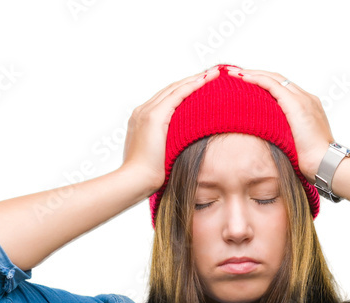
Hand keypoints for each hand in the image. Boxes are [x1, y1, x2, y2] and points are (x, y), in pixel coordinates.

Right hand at [121, 66, 220, 194]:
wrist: (135, 180)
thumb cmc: (147, 177)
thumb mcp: (159, 157)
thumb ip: (167, 148)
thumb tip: (179, 153)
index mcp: (142, 120)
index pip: (167, 100)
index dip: (184, 91)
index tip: (201, 87)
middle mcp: (143, 111)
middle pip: (171, 90)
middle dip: (191, 81)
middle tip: (211, 74)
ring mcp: (147, 112)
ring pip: (175, 89)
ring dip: (195, 79)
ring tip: (213, 73)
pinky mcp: (154, 116)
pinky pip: (177, 95)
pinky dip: (192, 86)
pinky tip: (206, 80)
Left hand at [225, 66, 333, 183]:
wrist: (325, 164)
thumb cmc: (312, 162)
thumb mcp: (296, 144)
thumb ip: (285, 136)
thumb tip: (270, 141)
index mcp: (308, 107)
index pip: (284, 89)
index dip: (265, 84)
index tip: (248, 85)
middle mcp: (306, 98)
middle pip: (279, 79)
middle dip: (257, 74)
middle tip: (237, 74)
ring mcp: (302, 99)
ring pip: (274, 79)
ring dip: (253, 74)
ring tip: (235, 74)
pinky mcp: (296, 104)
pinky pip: (273, 85)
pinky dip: (257, 79)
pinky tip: (243, 78)